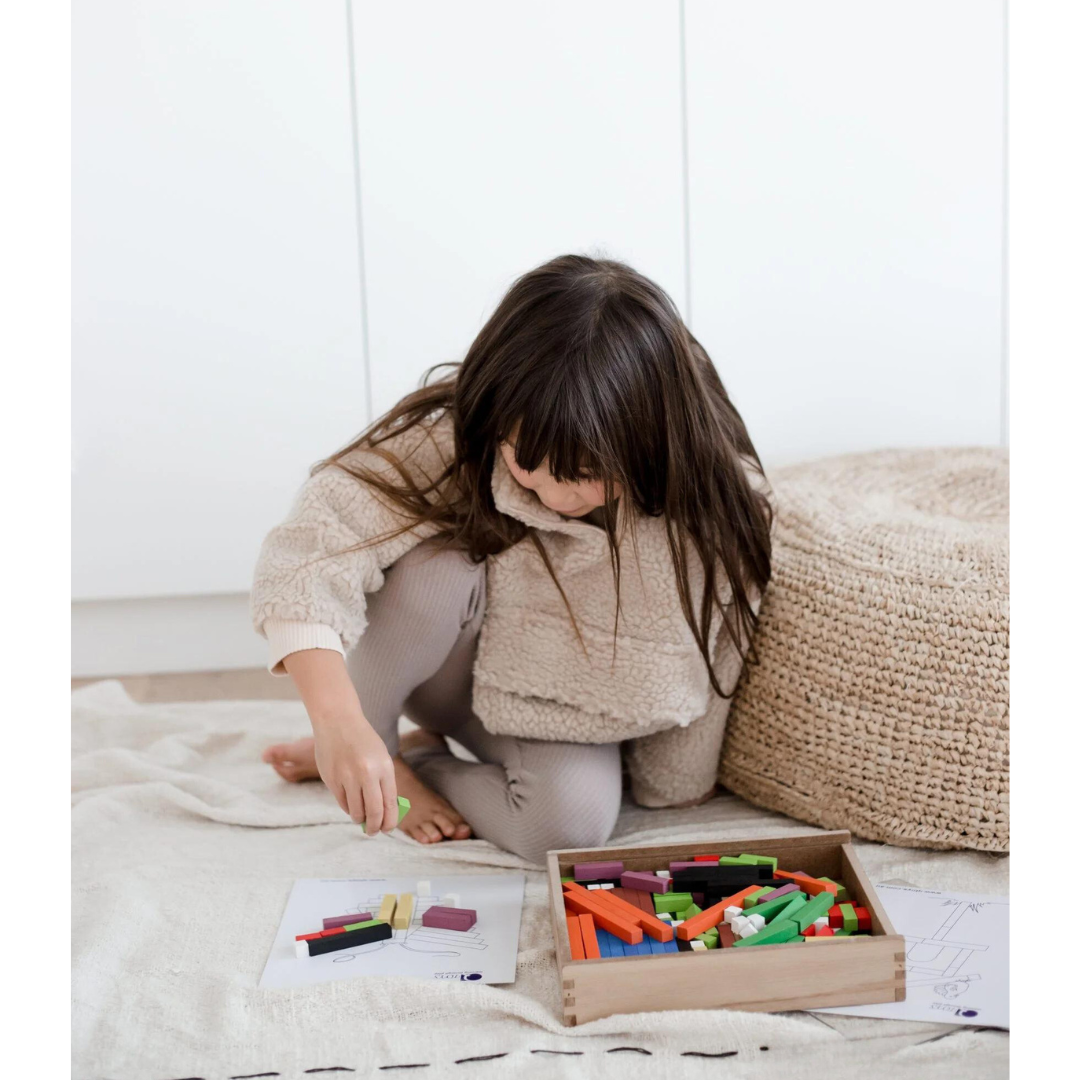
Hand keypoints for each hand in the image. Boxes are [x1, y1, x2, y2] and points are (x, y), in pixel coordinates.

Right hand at [280, 648, 399, 834]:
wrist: (338, 721)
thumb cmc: (363, 741)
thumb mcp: (381, 758)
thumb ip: (383, 783)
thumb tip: (384, 813)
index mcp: (384, 767)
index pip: (390, 804)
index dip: (389, 821)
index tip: (388, 829)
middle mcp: (367, 773)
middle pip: (374, 812)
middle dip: (375, 827)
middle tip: (374, 831)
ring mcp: (347, 777)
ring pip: (356, 811)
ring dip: (360, 819)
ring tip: (361, 818)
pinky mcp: (331, 779)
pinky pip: (342, 802)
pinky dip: (348, 807)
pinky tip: (351, 804)